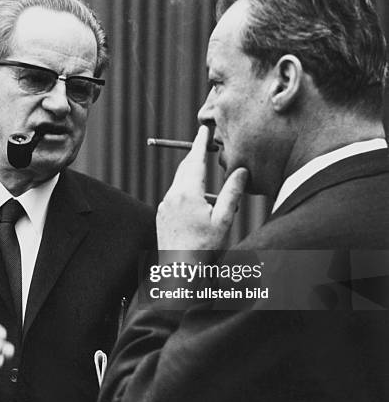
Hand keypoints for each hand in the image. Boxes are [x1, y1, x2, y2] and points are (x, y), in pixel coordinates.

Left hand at [157, 126, 247, 249]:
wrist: (179, 272)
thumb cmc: (204, 248)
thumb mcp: (223, 220)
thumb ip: (232, 193)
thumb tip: (241, 171)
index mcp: (187, 193)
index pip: (195, 160)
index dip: (200, 143)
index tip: (204, 129)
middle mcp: (172, 196)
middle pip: (184, 168)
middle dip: (195, 156)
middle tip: (205, 145)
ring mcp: (164, 206)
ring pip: (179, 183)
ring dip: (192, 176)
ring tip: (206, 177)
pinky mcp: (161, 215)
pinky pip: (174, 196)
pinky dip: (185, 191)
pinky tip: (197, 203)